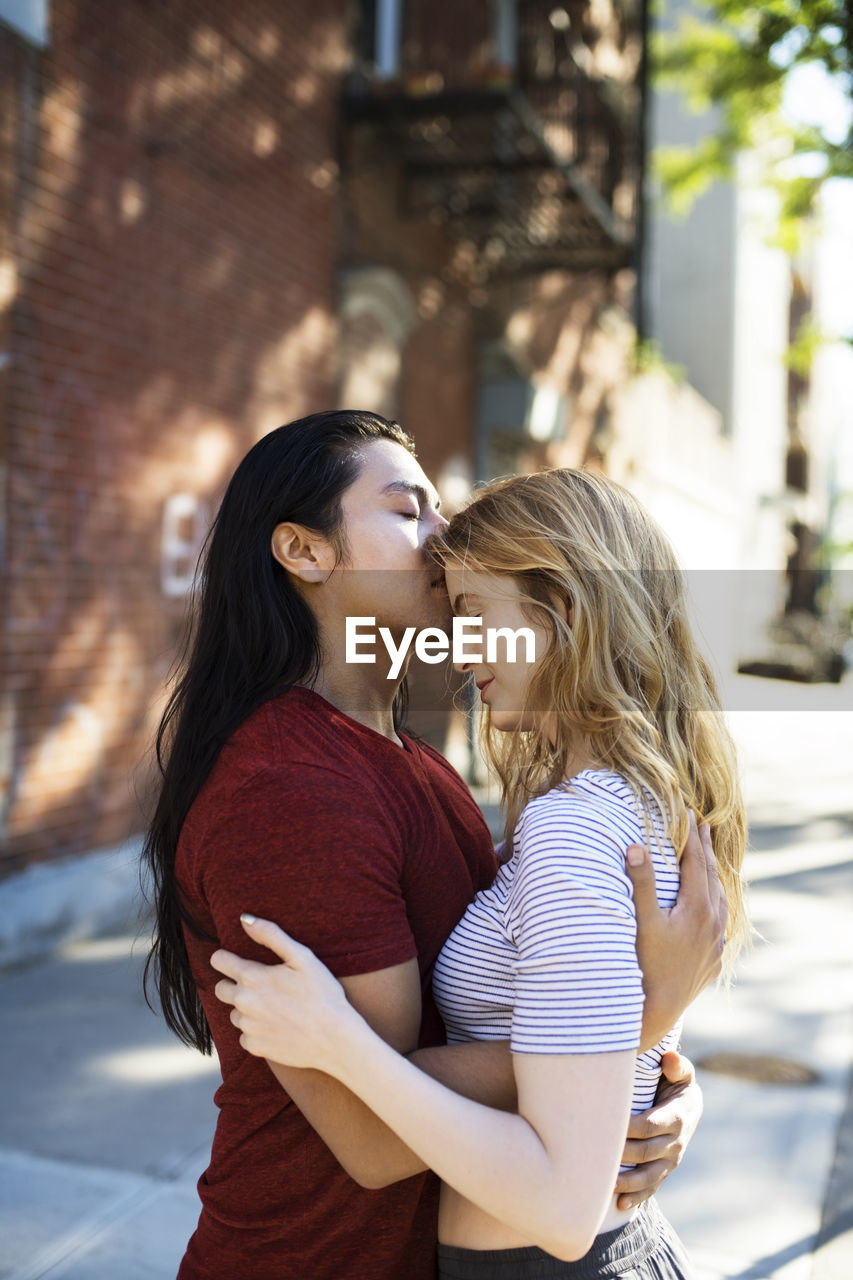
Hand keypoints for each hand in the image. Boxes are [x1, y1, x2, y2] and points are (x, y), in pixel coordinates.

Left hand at [211, 915, 357, 1070]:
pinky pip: (245, 1035)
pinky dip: (257, 1030)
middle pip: (220, 989)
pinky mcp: (254, 1047)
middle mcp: (243, 1003)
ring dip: (247, 1009)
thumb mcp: (302, 957)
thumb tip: (245, 919)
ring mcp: (248, 1027)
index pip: (218, 961)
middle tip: (263, 986)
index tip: (239, 961)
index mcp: (252, 977)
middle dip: (235, 984)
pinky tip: (278, 1026)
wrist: (335, 1039)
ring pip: (234, 1013)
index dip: (227, 958)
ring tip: (276, 1008)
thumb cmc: (322, 994)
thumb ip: (271, 935)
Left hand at [615, 1051, 701, 1208]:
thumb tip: (669, 1058)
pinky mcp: (663, 1171)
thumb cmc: (675, 1083)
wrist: (688, 1106)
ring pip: (649, 1176)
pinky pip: (652, 1188)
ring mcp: (670, 1160)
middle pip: (646, 1152)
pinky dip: (637, 1198)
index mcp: (676, 1117)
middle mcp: (675, 1143)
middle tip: (594, 1154)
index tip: (606, 1126)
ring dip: (628, 1182)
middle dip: (622, 1154)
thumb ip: (677, 1066)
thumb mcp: (680, 1073)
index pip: (650, 1125)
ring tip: (606, 1185)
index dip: (629, 1128)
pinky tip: (620, 1204)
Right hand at [627, 813, 726, 1045]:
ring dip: (713, 876)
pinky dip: (716, 904)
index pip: (696, 861)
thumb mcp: (641, 920)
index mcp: (698, 907)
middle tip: (702, 824)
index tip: (688, 812)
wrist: (658, 1010)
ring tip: (707, 861)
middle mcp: (714, 923)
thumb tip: (635, 846)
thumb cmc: (645, 964)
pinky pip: (721, 923)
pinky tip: (710, 908)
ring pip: (721, 900)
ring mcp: (716, 943)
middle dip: (705, 848)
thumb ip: (641, 882)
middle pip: (711, 876)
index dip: (691, 835)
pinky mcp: (714, 959)